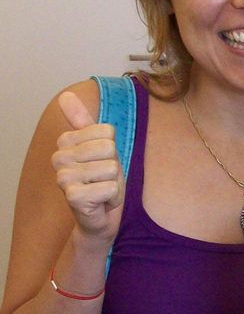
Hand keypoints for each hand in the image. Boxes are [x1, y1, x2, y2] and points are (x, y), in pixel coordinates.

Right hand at [53, 91, 124, 241]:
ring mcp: (63, 178)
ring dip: (114, 184)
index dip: (112, 150)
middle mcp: (59, 158)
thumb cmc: (100, 180)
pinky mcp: (73, 197)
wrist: (99, 217)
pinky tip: (101, 202)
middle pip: (109, 149)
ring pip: (111, 168)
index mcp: (65, 142)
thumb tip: (65, 96)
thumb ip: (83, 122)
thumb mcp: (98, 147)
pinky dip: (113, 197)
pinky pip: (111, 187)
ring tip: (102, 190)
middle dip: (114, 168)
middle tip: (103, 179)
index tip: (101, 163)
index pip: (106, 132)